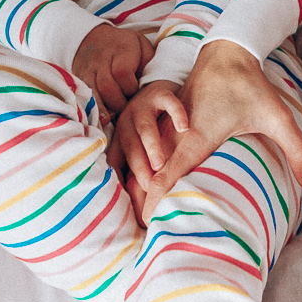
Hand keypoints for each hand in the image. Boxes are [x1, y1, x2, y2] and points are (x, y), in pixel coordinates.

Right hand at [73, 24, 156, 122]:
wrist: (95, 38)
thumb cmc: (127, 46)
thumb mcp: (143, 47)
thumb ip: (149, 64)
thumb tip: (154, 87)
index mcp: (121, 50)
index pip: (122, 73)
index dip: (130, 88)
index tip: (137, 94)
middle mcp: (102, 60)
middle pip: (107, 86)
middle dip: (119, 103)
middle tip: (129, 111)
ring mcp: (88, 69)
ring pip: (93, 92)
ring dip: (105, 109)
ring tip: (115, 119)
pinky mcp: (79, 79)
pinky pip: (83, 95)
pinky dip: (92, 109)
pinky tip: (101, 120)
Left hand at [108, 81, 188, 222]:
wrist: (165, 90)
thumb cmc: (157, 126)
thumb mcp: (144, 147)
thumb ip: (142, 171)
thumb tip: (142, 211)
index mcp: (121, 138)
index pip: (117, 159)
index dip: (122, 178)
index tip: (133, 198)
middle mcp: (127, 121)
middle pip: (129, 146)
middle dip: (139, 167)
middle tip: (150, 187)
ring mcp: (143, 105)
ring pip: (144, 127)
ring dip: (151, 146)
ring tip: (161, 164)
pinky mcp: (161, 92)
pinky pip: (168, 103)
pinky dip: (176, 115)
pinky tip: (185, 128)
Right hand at [137, 39, 301, 215]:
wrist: (227, 53)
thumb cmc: (250, 86)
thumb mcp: (278, 117)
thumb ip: (296, 150)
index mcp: (198, 137)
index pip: (169, 175)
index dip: (157, 200)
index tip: (150, 221)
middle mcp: (177, 135)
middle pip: (152, 174)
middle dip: (147, 201)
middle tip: (146, 229)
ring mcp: (169, 127)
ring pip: (149, 162)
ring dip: (145, 186)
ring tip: (145, 216)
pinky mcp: (168, 122)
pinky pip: (152, 150)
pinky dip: (148, 168)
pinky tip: (149, 187)